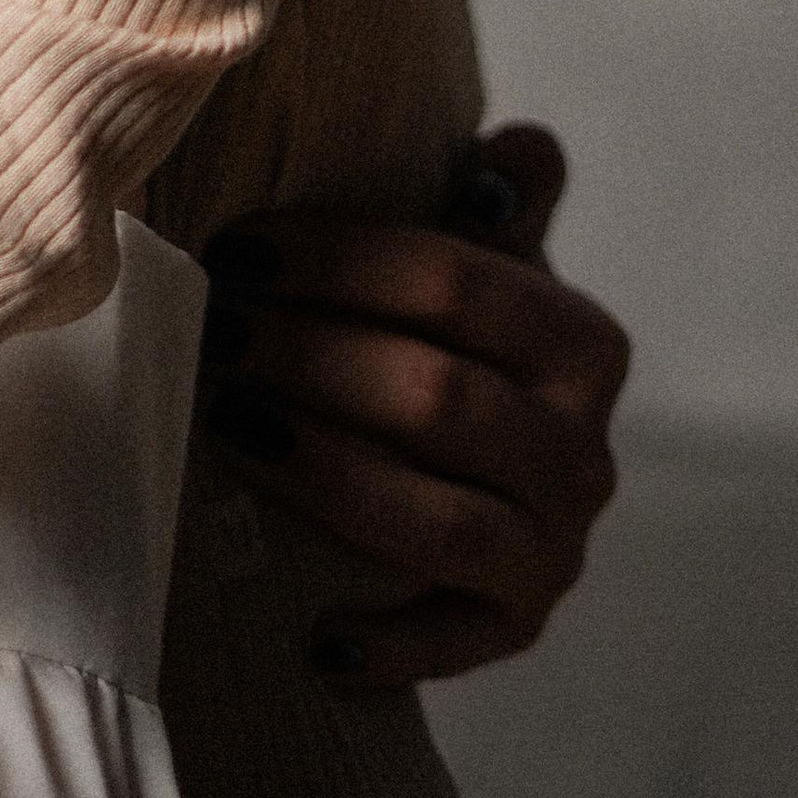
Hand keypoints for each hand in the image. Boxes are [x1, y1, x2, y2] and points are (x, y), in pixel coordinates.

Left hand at [197, 122, 629, 686]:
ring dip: (325, 475)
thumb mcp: (485, 259)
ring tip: (229, 426)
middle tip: (213, 331)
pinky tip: (314, 637)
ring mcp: (555, 550)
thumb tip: (516, 152)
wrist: (482, 469)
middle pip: (435, 397)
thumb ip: (503, 196)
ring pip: (438, 520)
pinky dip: (385, 644)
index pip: (453, 285)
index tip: (236, 248)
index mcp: (582, 344)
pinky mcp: (514, 628)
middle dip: (309, 360)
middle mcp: (584, 453)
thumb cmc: (452, 339)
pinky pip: (450, 645)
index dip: (335, 261)